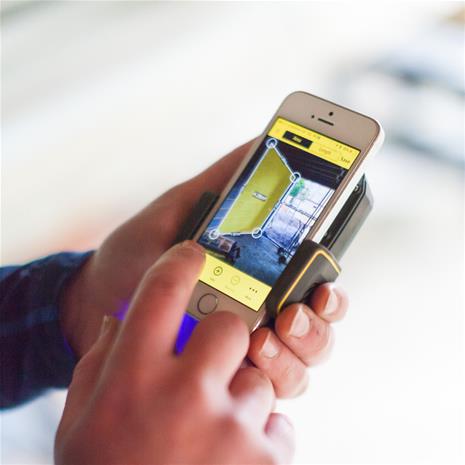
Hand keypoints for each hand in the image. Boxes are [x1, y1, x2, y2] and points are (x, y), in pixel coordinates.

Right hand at [55, 242, 293, 464]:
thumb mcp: (81, 417)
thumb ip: (101, 359)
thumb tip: (122, 317)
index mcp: (133, 375)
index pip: (163, 289)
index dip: (181, 262)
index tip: (193, 256)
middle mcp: (184, 393)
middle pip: (232, 326)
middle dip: (224, 340)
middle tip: (209, 362)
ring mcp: (230, 428)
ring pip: (260, 375)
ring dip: (241, 394)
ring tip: (214, 427)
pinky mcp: (265, 460)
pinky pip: (277, 421)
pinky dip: (259, 434)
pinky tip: (230, 454)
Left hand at [61, 141, 347, 397]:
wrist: (95, 302)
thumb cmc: (138, 255)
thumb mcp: (179, 209)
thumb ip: (223, 180)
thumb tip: (263, 138)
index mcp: (259, 273)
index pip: (313, 280)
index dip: (329, 284)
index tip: (324, 282)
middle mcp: (261, 312)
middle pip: (318, 325)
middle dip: (317, 323)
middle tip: (291, 313)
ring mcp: (246, 348)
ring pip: (302, 362)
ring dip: (295, 352)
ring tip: (264, 339)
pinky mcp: (226, 380)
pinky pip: (268, 391)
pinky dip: (269, 380)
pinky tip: (246, 363)